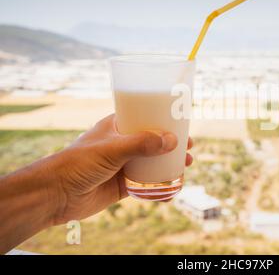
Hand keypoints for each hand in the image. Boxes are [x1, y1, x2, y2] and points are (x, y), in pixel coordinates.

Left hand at [47, 114, 192, 224]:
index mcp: (118, 127)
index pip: (145, 117)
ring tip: (186, 166)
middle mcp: (122, 144)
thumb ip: (142, 144)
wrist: (56, 194)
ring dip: (170, 164)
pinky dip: (160, 187)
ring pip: (153, 162)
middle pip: (154, 141)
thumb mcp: (112, 148)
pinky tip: (172, 190)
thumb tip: (173, 141)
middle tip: (190, 147)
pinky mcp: (123, 185)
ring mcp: (123, 165)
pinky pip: (147, 184)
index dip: (165, 120)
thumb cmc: (79, 162)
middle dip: (173, 144)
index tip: (182, 124)